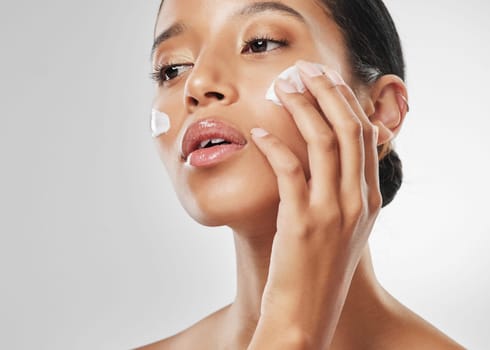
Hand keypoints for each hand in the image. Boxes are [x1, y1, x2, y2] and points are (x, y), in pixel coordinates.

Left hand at [248, 60, 382, 348]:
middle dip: (327, 92)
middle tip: (305, 70)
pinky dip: (275, 145)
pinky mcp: (301, 223)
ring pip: (324, 142)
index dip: (346, 102)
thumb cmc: (317, 273)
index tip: (327, 80)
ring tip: (283, 87)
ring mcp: (332, 213)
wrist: (305, 318)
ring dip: (302, 108)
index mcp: (368, 201)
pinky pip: (290, 170)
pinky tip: (258, 132)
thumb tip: (323, 161)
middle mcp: (356, 202)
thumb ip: (340, 195)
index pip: (365, 137)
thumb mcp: (341, 230)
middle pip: (349, 129)